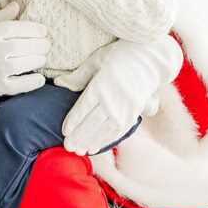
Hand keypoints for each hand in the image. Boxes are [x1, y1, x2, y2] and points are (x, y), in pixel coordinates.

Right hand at [0, 3, 50, 103]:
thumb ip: (0, 16)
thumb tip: (17, 6)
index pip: (20, 28)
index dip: (35, 29)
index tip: (42, 31)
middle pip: (27, 46)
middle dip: (41, 45)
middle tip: (45, 45)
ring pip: (26, 63)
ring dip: (38, 60)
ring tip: (41, 58)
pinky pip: (20, 85)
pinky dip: (33, 82)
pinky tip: (39, 78)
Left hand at [53, 35, 182, 155]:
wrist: (149, 60)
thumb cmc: (118, 57)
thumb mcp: (96, 60)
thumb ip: (77, 76)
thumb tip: (58, 83)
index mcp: (100, 86)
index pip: (83, 109)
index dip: (72, 122)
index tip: (64, 131)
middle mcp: (112, 100)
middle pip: (91, 123)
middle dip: (78, 137)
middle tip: (67, 146)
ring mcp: (124, 110)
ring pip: (103, 131)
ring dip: (89, 142)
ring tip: (77, 150)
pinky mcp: (132, 115)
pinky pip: (117, 133)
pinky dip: (104, 141)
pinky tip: (94, 148)